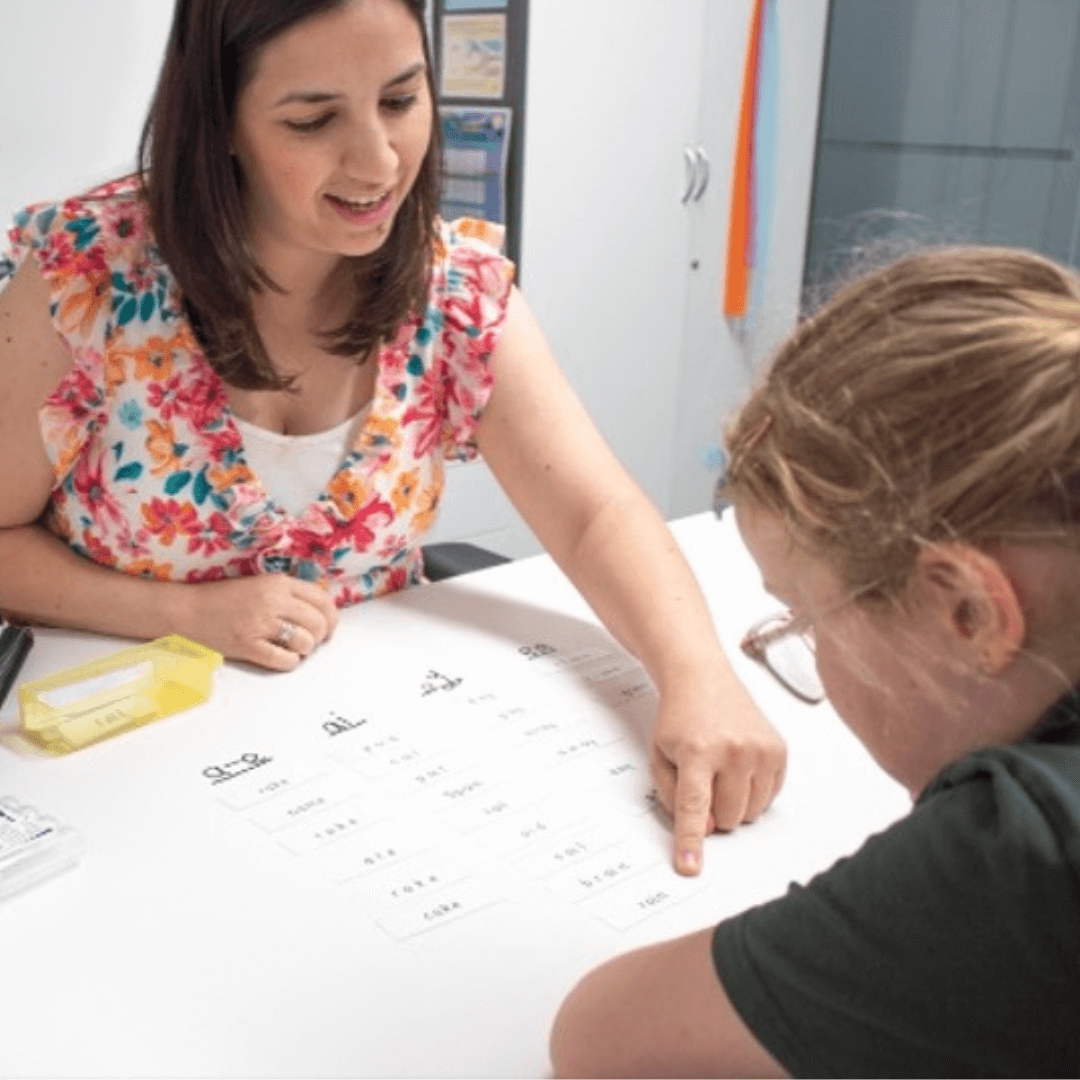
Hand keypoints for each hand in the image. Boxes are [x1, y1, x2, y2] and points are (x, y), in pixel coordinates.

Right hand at [173, 574, 337, 670]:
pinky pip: (283, 660)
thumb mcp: (261, 585)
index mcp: (277, 583)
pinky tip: (285, 657)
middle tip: (314, 640)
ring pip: (305, 642)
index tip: (330, 626)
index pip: (321, 599)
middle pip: (318, 622)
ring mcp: (260, 625)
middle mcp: (272, 601)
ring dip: (305, 649)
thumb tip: (320, 612)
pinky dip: (290, 662)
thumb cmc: (224, 598)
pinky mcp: (248, 646)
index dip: (332, 616)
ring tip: (296, 648)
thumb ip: (288, 594)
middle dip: (321, 635)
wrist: (187, 611)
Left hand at [649, 671, 785, 875]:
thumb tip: (704, 829)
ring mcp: (760, 749)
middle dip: (714, 813)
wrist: (701, 678)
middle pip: (728, 817)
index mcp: (697, 751)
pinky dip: (753, 793)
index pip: (695, 806)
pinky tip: (738, 768)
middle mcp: (733, 750)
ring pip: (752, 813)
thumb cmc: (680, 719)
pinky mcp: (778, 750)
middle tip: (703, 782)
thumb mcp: (659, 756)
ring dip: (735, 805)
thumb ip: (672, 797)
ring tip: (720, 772)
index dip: (691, 840)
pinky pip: (770, 797)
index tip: (690, 866)